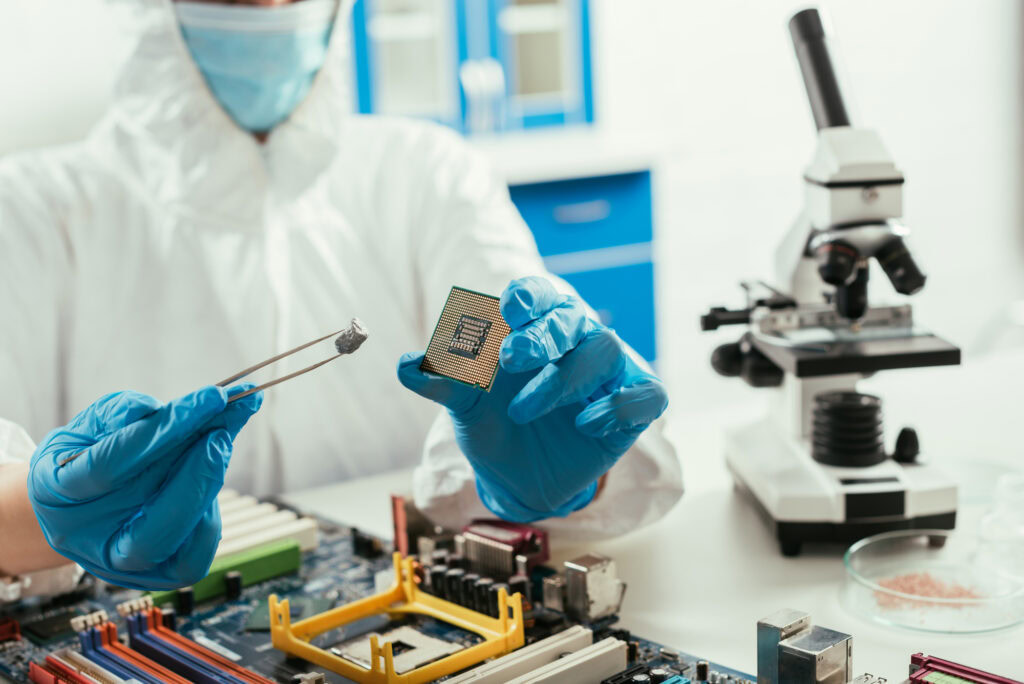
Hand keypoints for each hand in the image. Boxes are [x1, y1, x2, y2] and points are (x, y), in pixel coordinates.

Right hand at [27, 385, 261, 589]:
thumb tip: (162, 409)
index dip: (167, 429)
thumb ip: (121, 413)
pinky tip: (212, 476)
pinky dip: (210, 517)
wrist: (74, 502)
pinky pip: (193, 557)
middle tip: (223, 429)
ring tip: (222, 441)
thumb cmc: (85, 455)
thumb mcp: (90, 425)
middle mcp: (86, 538)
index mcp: (56, 492)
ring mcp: (118, 564)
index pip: (113, 464)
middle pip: (149, 521)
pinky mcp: (154, 575)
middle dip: (197, 471)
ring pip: (175, 543)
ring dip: (208, 487)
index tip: (211, 398)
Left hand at [398, 276, 667, 521]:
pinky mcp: (629, 410)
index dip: (530, 295)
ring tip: (524, 410)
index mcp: (534, 329)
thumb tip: (405, 365)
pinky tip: (586, 426)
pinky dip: (619, 405)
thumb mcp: (465, 407)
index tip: (508, 307)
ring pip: (606, 350)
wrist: (518, 479)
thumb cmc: (494, 424)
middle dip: (543, 334)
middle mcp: (573, 343)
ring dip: (565, 377)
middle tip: (509, 358)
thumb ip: (442, 381)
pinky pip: (646, 394)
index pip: (540, 294)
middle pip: (573, 317)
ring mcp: (605, 375)